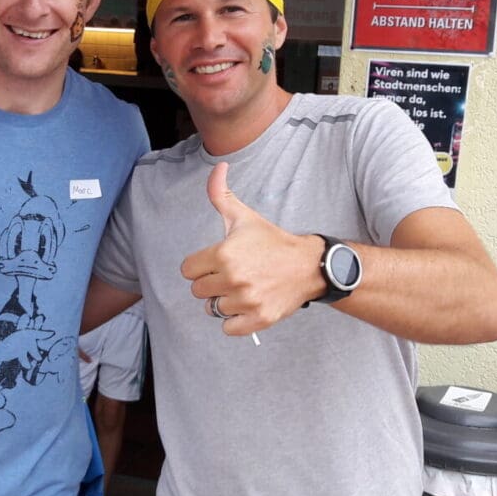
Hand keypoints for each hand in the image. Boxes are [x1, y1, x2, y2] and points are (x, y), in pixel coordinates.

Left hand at [180, 163, 324, 334]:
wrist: (308, 266)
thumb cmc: (272, 241)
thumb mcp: (244, 217)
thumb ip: (221, 195)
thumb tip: (217, 167)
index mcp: (224, 254)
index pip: (188, 270)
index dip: (200, 265)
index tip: (217, 262)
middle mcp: (233, 278)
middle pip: (198, 291)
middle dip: (211, 283)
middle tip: (232, 274)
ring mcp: (247, 301)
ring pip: (213, 309)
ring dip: (223, 301)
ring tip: (242, 288)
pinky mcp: (259, 319)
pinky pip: (229, 328)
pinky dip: (235, 320)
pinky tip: (247, 304)